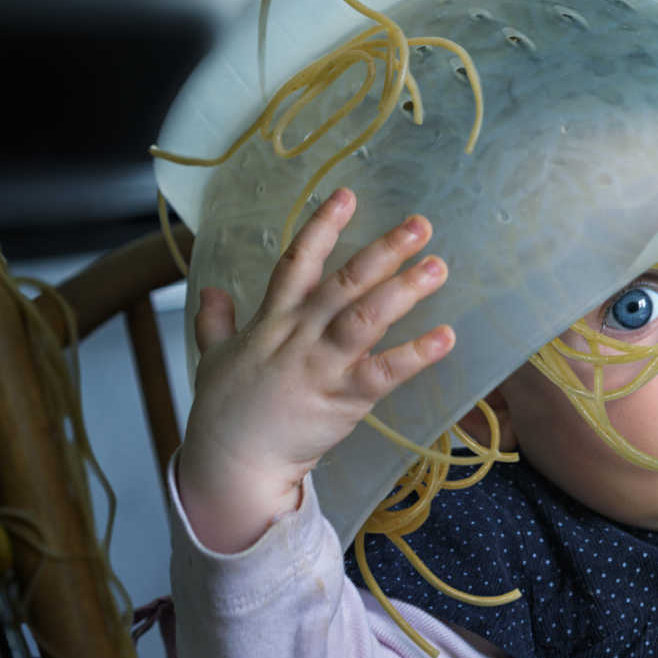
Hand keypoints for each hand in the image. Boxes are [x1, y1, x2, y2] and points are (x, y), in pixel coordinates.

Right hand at [177, 188, 454, 552]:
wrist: (232, 462)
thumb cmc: (225, 412)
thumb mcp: (211, 358)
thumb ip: (214, 321)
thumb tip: (210, 291)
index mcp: (272, 320)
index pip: (298, 262)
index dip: (322, 226)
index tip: (348, 194)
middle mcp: (299, 335)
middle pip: (344, 282)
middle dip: (383, 250)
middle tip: (421, 225)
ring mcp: (321, 365)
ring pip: (366, 317)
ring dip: (405, 290)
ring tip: (438, 267)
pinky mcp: (342, 399)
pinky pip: (385, 372)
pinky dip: (417, 354)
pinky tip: (447, 337)